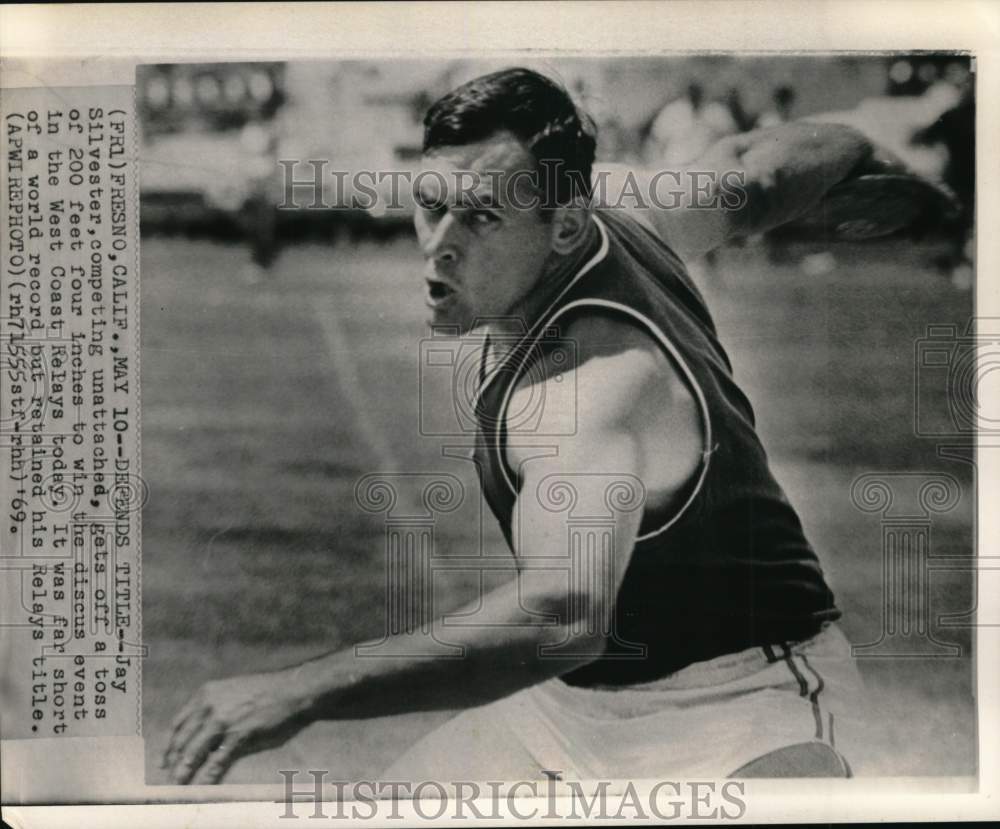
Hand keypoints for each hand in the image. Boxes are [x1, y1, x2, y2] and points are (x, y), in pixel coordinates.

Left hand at [162, 672, 311, 783]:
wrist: (293, 689)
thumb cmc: (267, 691)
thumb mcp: (233, 691)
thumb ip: (215, 708)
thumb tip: (202, 731)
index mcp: (206, 693)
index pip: (178, 723)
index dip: (169, 744)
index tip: (165, 758)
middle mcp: (209, 706)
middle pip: (182, 739)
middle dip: (173, 761)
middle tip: (169, 776)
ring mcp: (223, 720)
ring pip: (194, 752)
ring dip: (185, 771)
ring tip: (179, 785)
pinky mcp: (238, 734)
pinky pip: (217, 760)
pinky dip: (208, 776)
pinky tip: (203, 785)